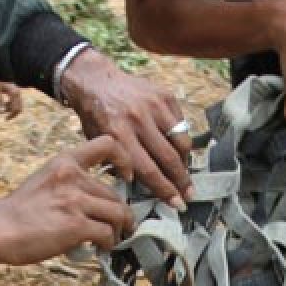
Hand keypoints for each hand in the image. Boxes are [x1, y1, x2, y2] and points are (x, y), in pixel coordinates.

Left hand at [0, 82, 23, 119]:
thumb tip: (0, 112)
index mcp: (14, 93)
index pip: (16, 108)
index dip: (11, 115)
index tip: (5, 119)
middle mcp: (18, 93)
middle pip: (19, 108)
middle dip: (12, 114)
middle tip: (6, 119)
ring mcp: (18, 93)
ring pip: (18, 106)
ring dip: (10, 110)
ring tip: (2, 110)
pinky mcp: (15, 93)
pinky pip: (16, 103)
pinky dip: (10, 106)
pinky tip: (4, 105)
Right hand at [0, 135, 133, 267]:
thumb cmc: (19, 212)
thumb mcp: (45, 180)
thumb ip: (70, 183)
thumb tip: (96, 201)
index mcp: (65, 162)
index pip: (107, 144)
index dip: (125, 159)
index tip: (126, 177)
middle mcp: (73, 177)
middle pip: (115, 194)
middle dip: (119, 214)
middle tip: (114, 227)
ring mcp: (76, 202)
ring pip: (118, 214)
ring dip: (118, 230)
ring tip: (109, 239)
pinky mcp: (77, 226)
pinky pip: (107, 234)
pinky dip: (108, 244)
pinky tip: (99, 248)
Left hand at [58, 48, 191, 208]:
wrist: (96, 81)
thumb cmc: (96, 117)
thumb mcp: (100, 144)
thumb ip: (120, 164)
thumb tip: (144, 186)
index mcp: (118, 135)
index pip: (148, 170)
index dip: (164, 190)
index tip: (176, 203)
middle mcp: (138, 119)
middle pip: (168, 159)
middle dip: (181, 182)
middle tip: (189, 196)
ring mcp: (154, 105)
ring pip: (181, 142)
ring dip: (185, 162)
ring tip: (184, 174)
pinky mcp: (165, 95)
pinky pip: (181, 124)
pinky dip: (182, 140)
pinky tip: (179, 151)